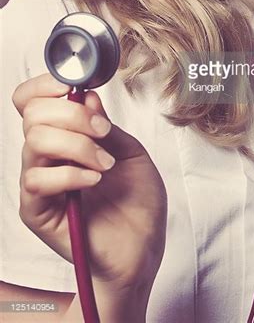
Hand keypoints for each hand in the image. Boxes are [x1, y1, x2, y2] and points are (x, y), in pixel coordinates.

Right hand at [12, 73, 166, 291]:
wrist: (142, 249)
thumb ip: (105, 124)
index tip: (72, 86)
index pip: (31, 101)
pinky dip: (71, 173)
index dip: (44, 85)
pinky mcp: (37, 211)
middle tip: (102, 132)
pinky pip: (37, 180)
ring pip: (35, 141)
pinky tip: (94, 180)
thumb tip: (85, 94)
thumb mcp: (130, 151)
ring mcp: (39, 182)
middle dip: (73, 114)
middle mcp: (46, 156)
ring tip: (105, 163)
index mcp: (65, 136)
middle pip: (33, 114)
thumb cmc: (137, 202)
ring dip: (77, 145)